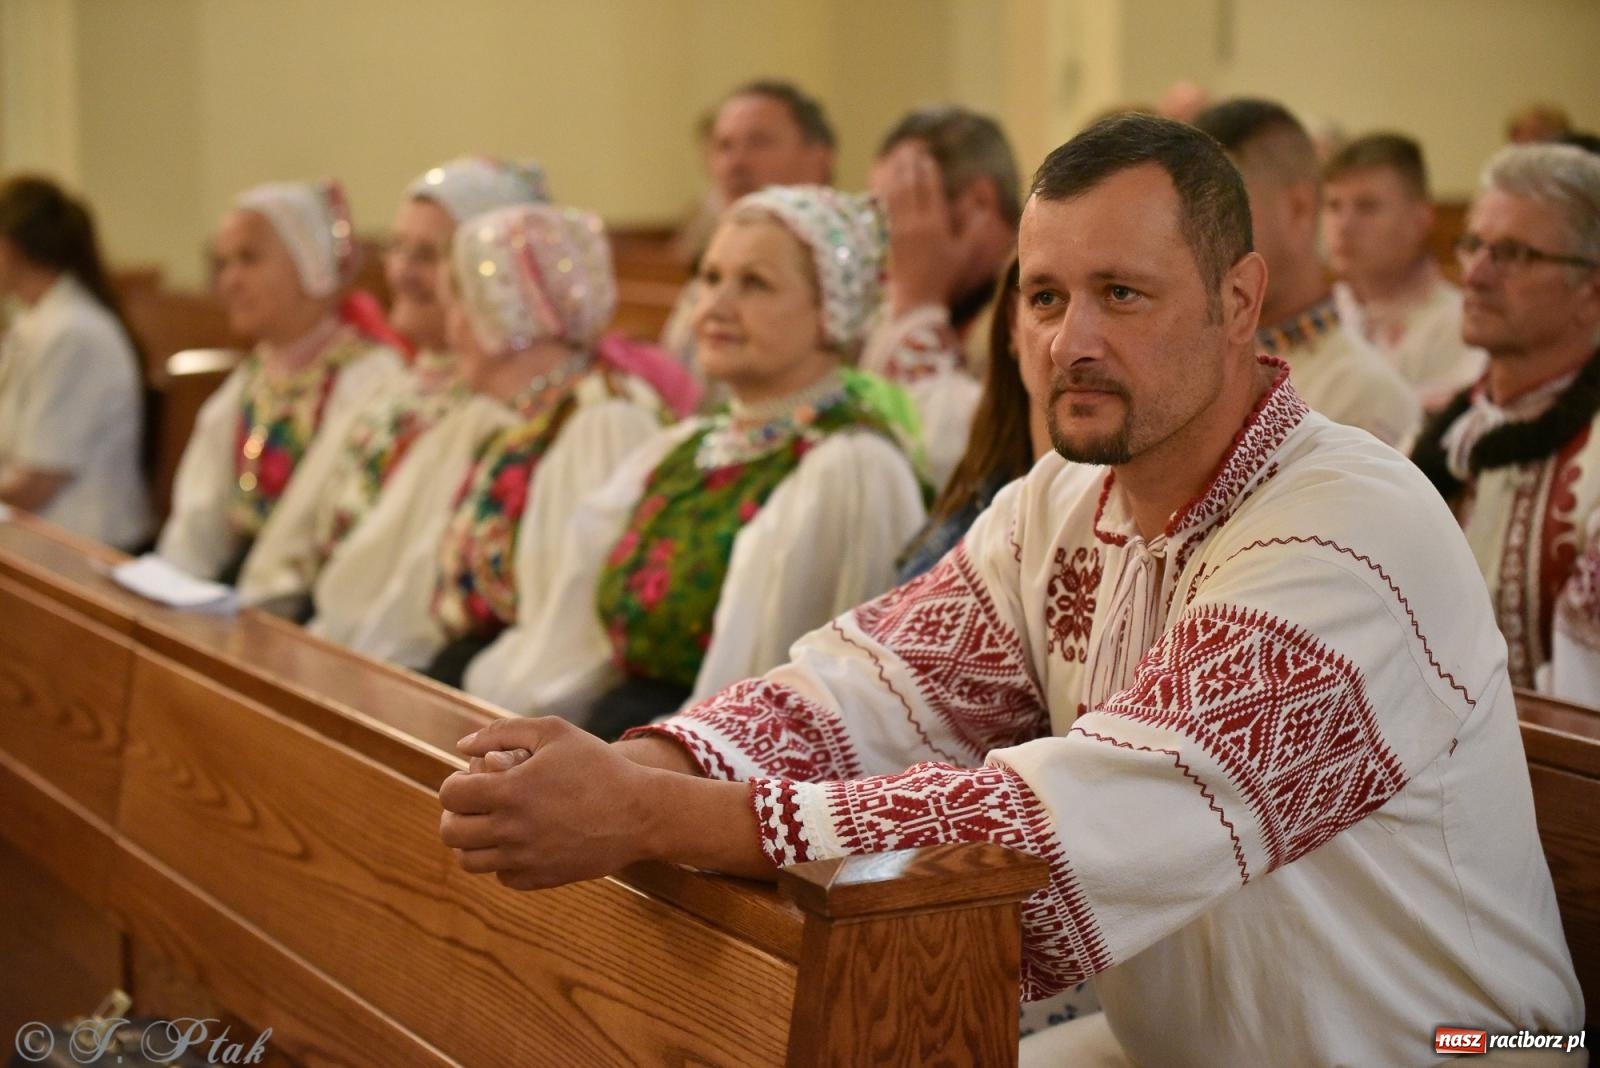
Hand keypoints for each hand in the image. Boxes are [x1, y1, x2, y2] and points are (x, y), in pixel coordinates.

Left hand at [440, 717, 655, 890]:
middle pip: (451, 831)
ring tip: (492, 824)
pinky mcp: (541, 878)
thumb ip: (502, 732)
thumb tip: (462, 746)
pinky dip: (502, 861)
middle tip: (474, 804)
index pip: (450, 795)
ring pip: (469, 860)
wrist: (640, 813)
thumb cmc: (598, 765)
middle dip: (456, 813)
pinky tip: (520, 842)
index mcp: (510, 790)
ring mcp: (525, 858)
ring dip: (472, 841)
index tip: (472, 779)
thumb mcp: (554, 732)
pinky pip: (502, 876)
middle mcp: (511, 829)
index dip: (455, 784)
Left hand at [873, 141, 963, 316]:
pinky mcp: (889, 238)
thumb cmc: (944, 279)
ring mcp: (899, 230)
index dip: (928, 172)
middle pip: (911, 186)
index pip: (930, 190)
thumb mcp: (964, 255)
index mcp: (935, 224)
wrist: (916, 300)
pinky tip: (887, 185)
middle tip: (912, 151)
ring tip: (898, 160)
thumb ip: (975, 231)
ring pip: (896, 195)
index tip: (927, 158)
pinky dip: (887, 193)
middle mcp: (915, 223)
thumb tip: (985, 211)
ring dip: (897, 175)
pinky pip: (887, 209)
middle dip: (911, 167)